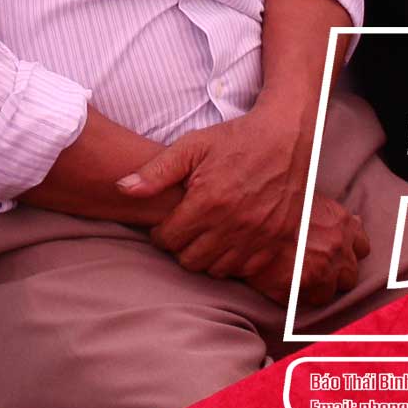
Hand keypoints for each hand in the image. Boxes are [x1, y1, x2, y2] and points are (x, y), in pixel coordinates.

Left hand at [119, 108, 313, 281]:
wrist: (285, 137)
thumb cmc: (235, 139)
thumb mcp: (192, 146)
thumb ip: (155, 172)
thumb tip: (122, 188)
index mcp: (208, 201)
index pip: (167, 239)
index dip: (160, 233)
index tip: (165, 223)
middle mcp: (233, 224)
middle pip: (189, 260)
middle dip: (180, 247)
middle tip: (183, 230)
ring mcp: (257, 235)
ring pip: (215, 269)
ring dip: (205, 256)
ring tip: (204, 235)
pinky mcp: (276, 240)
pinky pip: (244, 270)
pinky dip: (232, 261)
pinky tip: (228, 241)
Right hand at [245, 194, 369, 308]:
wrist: (243, 213)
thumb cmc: (272, 200)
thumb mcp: (308, 198)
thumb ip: (332, 215)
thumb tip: (357, 220)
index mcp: (341, 224)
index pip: (361, 248)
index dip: (348, 252)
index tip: (335, 254)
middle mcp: (337, 248)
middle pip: (349, 276)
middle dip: (334, 275)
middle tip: (312, 268)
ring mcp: (320, 271)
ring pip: (327, 294)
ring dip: (314, 289)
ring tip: (292, 278)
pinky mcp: (299, 288)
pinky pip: (302, 302)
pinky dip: (292, 296)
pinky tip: (278, 283)